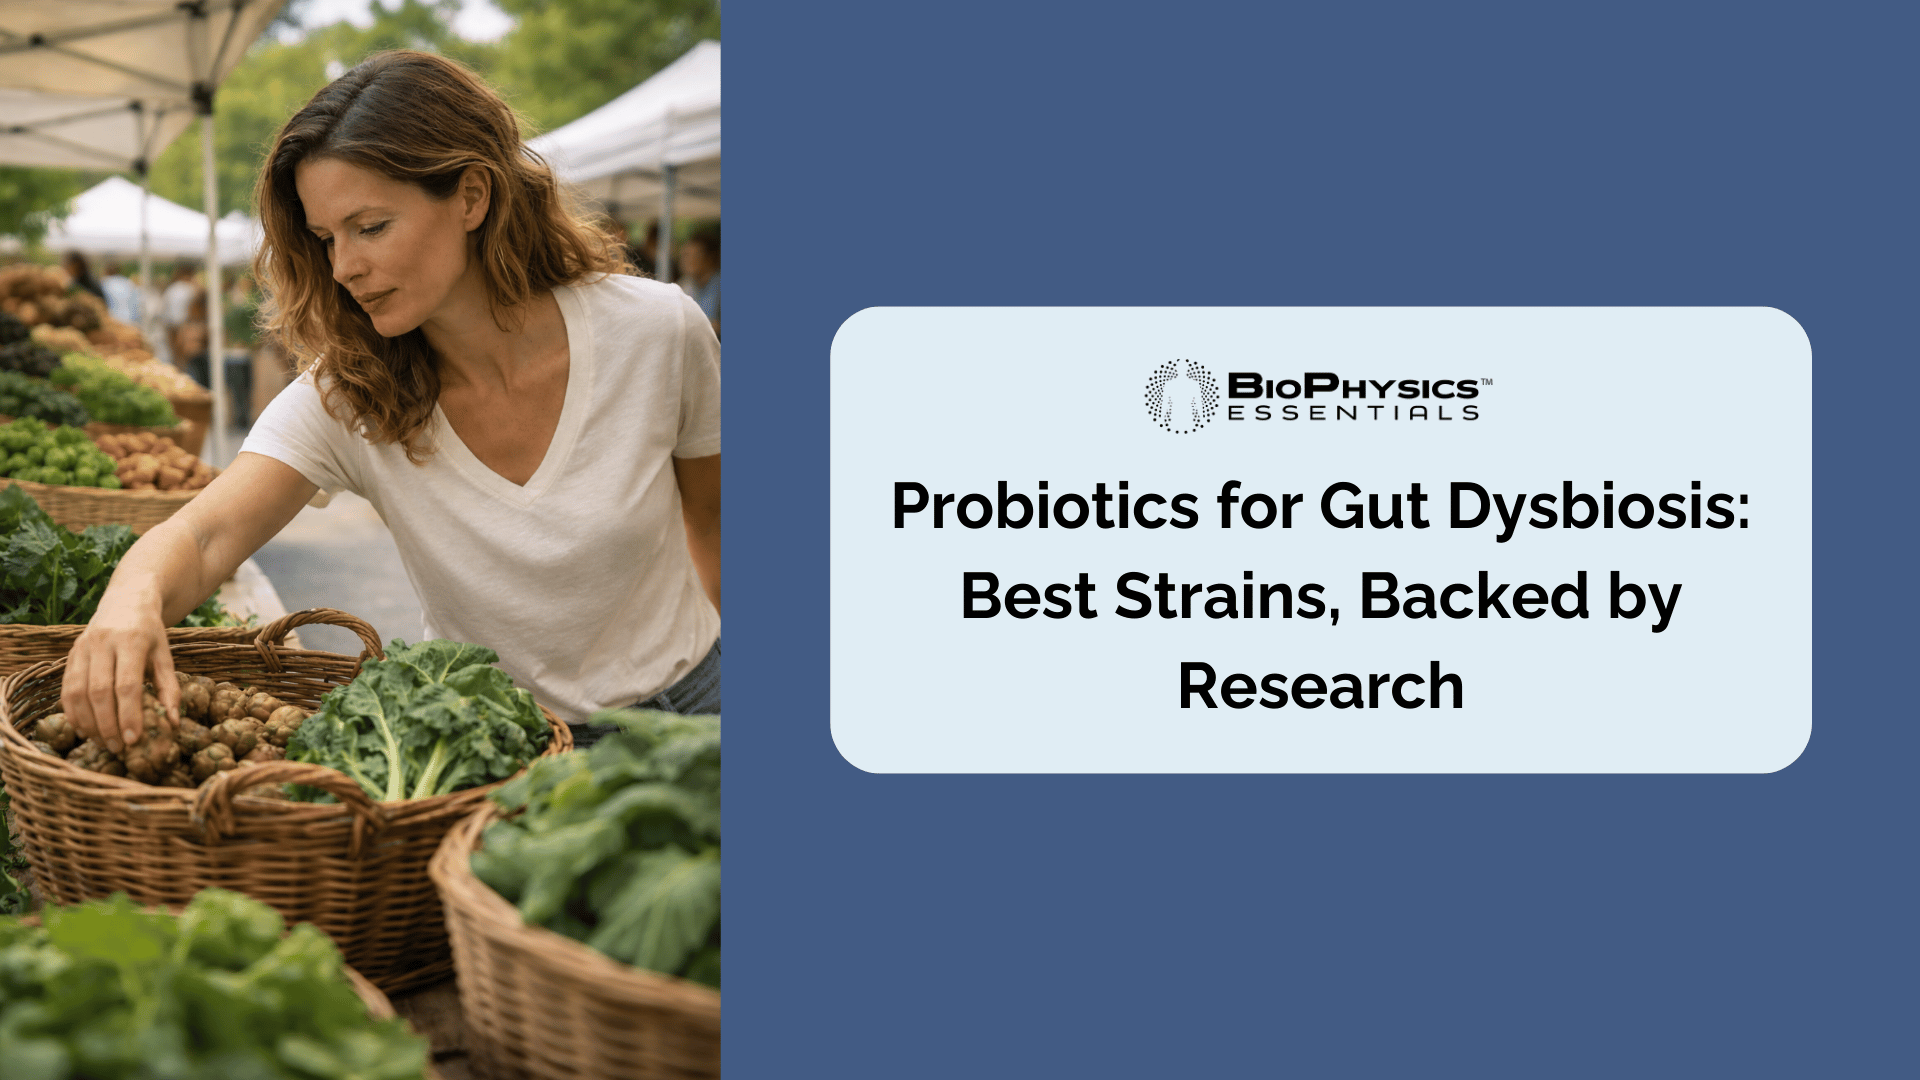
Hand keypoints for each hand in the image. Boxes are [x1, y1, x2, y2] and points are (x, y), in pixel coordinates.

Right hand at [61, 603, 177, 754]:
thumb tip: (172, 723)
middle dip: (107, 724)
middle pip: (98, 691)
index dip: (128, 714)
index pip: (126, 684)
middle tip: (118, 748)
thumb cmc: (150, 634)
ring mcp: (81, 648)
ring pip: (77, 692)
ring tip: (103, 742)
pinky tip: (85, 729)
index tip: (133, 740)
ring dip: (88, 723)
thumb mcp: (166, 656)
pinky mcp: (69, 655)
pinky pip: (65, 689)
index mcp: (131, 641)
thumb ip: (170, 688)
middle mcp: (101, 643)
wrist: (125, 602)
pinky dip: (73, 713)